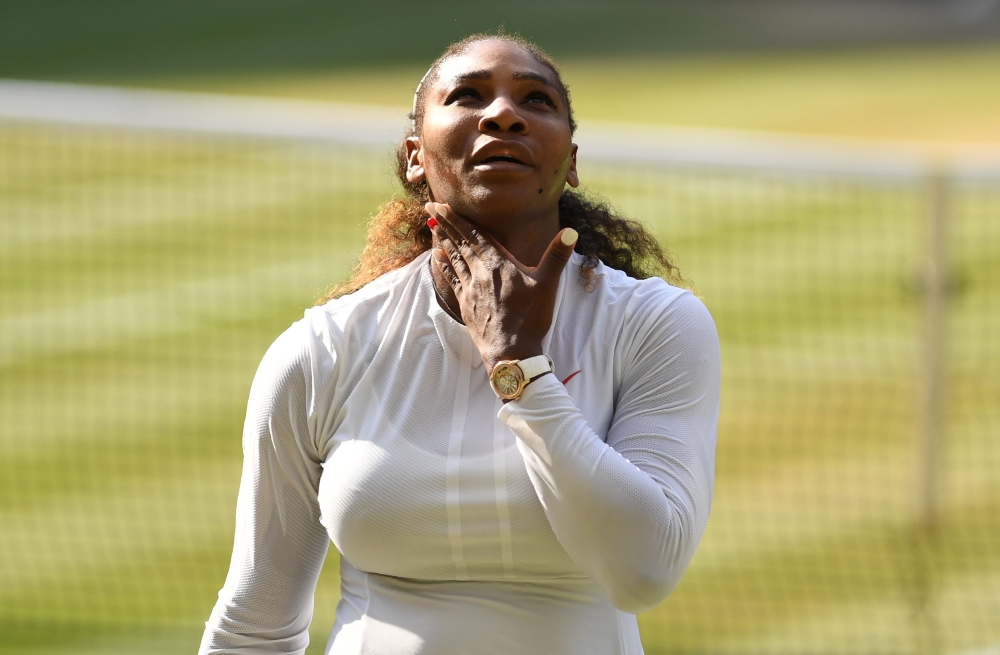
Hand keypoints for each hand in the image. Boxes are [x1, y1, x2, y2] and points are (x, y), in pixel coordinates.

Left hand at [426, 202, 577, 371]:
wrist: (511, 352)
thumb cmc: (530, 318)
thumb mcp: (548, 284)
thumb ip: (556, 256)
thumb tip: (572, 231)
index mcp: (497, 263)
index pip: (473, 235)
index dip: (457, 218)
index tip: (441, 204)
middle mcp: (479, 272)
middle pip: (459, 242)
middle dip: (444, 223)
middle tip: (429, 206)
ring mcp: (470, 289)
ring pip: (453, 258)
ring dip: (442, 240)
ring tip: (432, 225)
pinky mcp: (466, 304)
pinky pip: (451, 278)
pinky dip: (443, 265)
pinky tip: (436, 257)